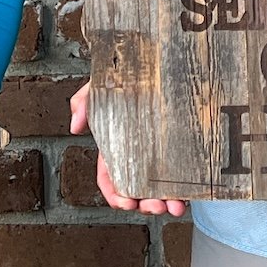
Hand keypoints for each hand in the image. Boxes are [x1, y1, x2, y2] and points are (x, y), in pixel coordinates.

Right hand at [69, 81, 187, 217]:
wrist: (158, 60)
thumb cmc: (126, 77)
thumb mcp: (100, 86)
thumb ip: (84, 102)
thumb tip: (76, 127)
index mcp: (114, 147)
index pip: (110, 178)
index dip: (115, 195)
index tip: (125, 203)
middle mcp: (136, 156)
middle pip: (137, 189)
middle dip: (145, 204)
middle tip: (156, 207)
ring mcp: (158, 156)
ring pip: (159, 188)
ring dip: (167, 203)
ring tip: (176, 207)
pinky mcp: (180, 151)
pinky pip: (182, 176)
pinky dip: (185, 190)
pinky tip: (190, 195)